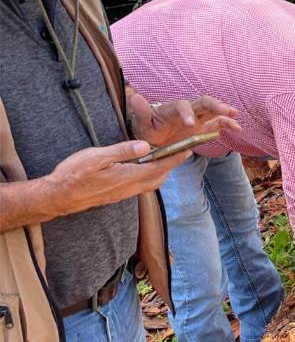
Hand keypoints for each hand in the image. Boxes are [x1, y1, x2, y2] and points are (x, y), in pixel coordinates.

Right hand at [46, 140, 189, 216]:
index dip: (175, 158)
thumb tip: (146, 146)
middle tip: (182, 151)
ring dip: (161, 172)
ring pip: (150, 184)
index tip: (189, 150)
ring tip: (166, 158)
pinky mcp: (116, 196)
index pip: (158, 167)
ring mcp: (122, 194)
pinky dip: (150, 177)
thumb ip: (123, 151)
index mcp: (127, 176)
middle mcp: (128, 188)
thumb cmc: (73, 174)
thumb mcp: (97, 156)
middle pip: (158, 177)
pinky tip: (145, 169)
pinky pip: (141, 187)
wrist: (57, 197)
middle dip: (172, 165)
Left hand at [128, 92, 240, 146]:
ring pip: (213, 110)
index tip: (190, 125)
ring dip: (224, 111)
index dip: (187, 113)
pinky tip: (237, 129)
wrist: (154, 139)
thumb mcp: (141, 124)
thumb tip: (135, 97)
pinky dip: (228, 124)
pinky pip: (218, 123)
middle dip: (215, 105)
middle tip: (225, 111)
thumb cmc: (146, 129)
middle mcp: (187, 110)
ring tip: (235, 115)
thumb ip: (141, 112)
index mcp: (172, 109)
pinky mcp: (203, 127)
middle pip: (203, 102)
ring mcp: (197, 118)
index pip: (182, 105)